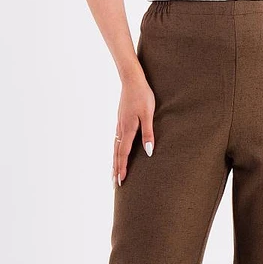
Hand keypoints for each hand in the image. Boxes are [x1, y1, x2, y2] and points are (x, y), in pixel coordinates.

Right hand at [113, 71, 155, 185]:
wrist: (131, 79)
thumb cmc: (143, 96)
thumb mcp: (148, 114)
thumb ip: (148, 133)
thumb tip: (148, 152)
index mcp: (128, 129)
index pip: (124, 153)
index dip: (123, 168)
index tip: (121, 180)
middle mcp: (121, 129)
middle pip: (116, 153)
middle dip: (116, 169)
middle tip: (114, 184)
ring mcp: (119, 124)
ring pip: (115, 147)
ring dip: (114, 161)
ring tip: (113, 173)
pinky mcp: (120, 120)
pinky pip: (116, 140)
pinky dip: (115, 150)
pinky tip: (116, 152)